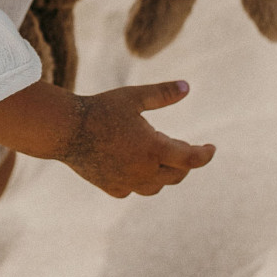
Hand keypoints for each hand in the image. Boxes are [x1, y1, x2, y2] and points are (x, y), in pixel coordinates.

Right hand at [61, 80, 214, 198]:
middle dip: (183, 161)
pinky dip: (140, 180)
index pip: (191, 159)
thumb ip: (163, 93)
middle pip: (177, 174)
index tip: (211, 148)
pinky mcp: (112, 188)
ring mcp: (128, 183)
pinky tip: (135, 167)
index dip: (205, 154)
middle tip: (182, 146)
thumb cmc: (100, 109)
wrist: (65, 130)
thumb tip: (187, 87)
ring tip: (158, 155)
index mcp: (154, 149)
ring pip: (157, 186)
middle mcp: (144, 171)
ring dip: (163, 173)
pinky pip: (134, 189)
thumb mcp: (134, 97)